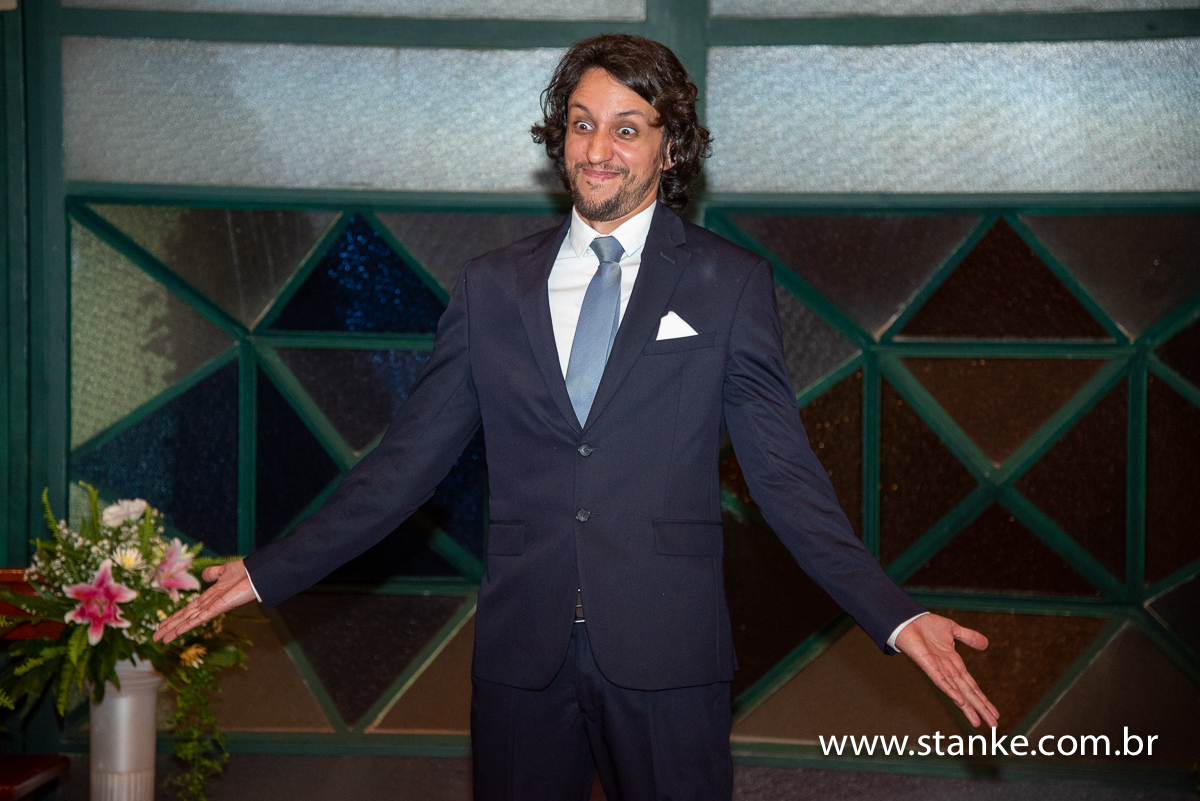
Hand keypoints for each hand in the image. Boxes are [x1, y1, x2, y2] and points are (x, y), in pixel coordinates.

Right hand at [152, 559, 255, 644]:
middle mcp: (209, 605)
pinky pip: (200, 618)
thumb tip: (203, 576)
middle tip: (155, 638)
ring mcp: (213, 608)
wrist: (256, 573)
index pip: (188, 610)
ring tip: (162, 640)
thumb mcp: (224, 570)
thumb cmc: (244, 572)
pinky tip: (177, 633)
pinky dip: (187, 626)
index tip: (162, 624)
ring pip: (189, 621)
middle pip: (185, 618)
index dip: (175, 618)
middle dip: (170, 627)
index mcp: (209, 598)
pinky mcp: (218, 608)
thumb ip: (212, 574)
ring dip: (174, 630)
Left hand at [895, 613, 998, 728]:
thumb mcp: (953, 630)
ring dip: (967, 708)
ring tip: (977, 723)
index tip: (994, 713)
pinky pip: (940, 680)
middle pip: (968, 693)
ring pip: (957, 692)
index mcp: (955, 664)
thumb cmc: (926, 626)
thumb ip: (969, 637)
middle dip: (981, 709)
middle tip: (993, 726)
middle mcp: (948, 670)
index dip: (983, 700)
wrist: (908, 620)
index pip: (972, 686)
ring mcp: (938, 670)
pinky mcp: (927, 665)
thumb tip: (986, 644)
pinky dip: (950, 690)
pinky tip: (959, 701)